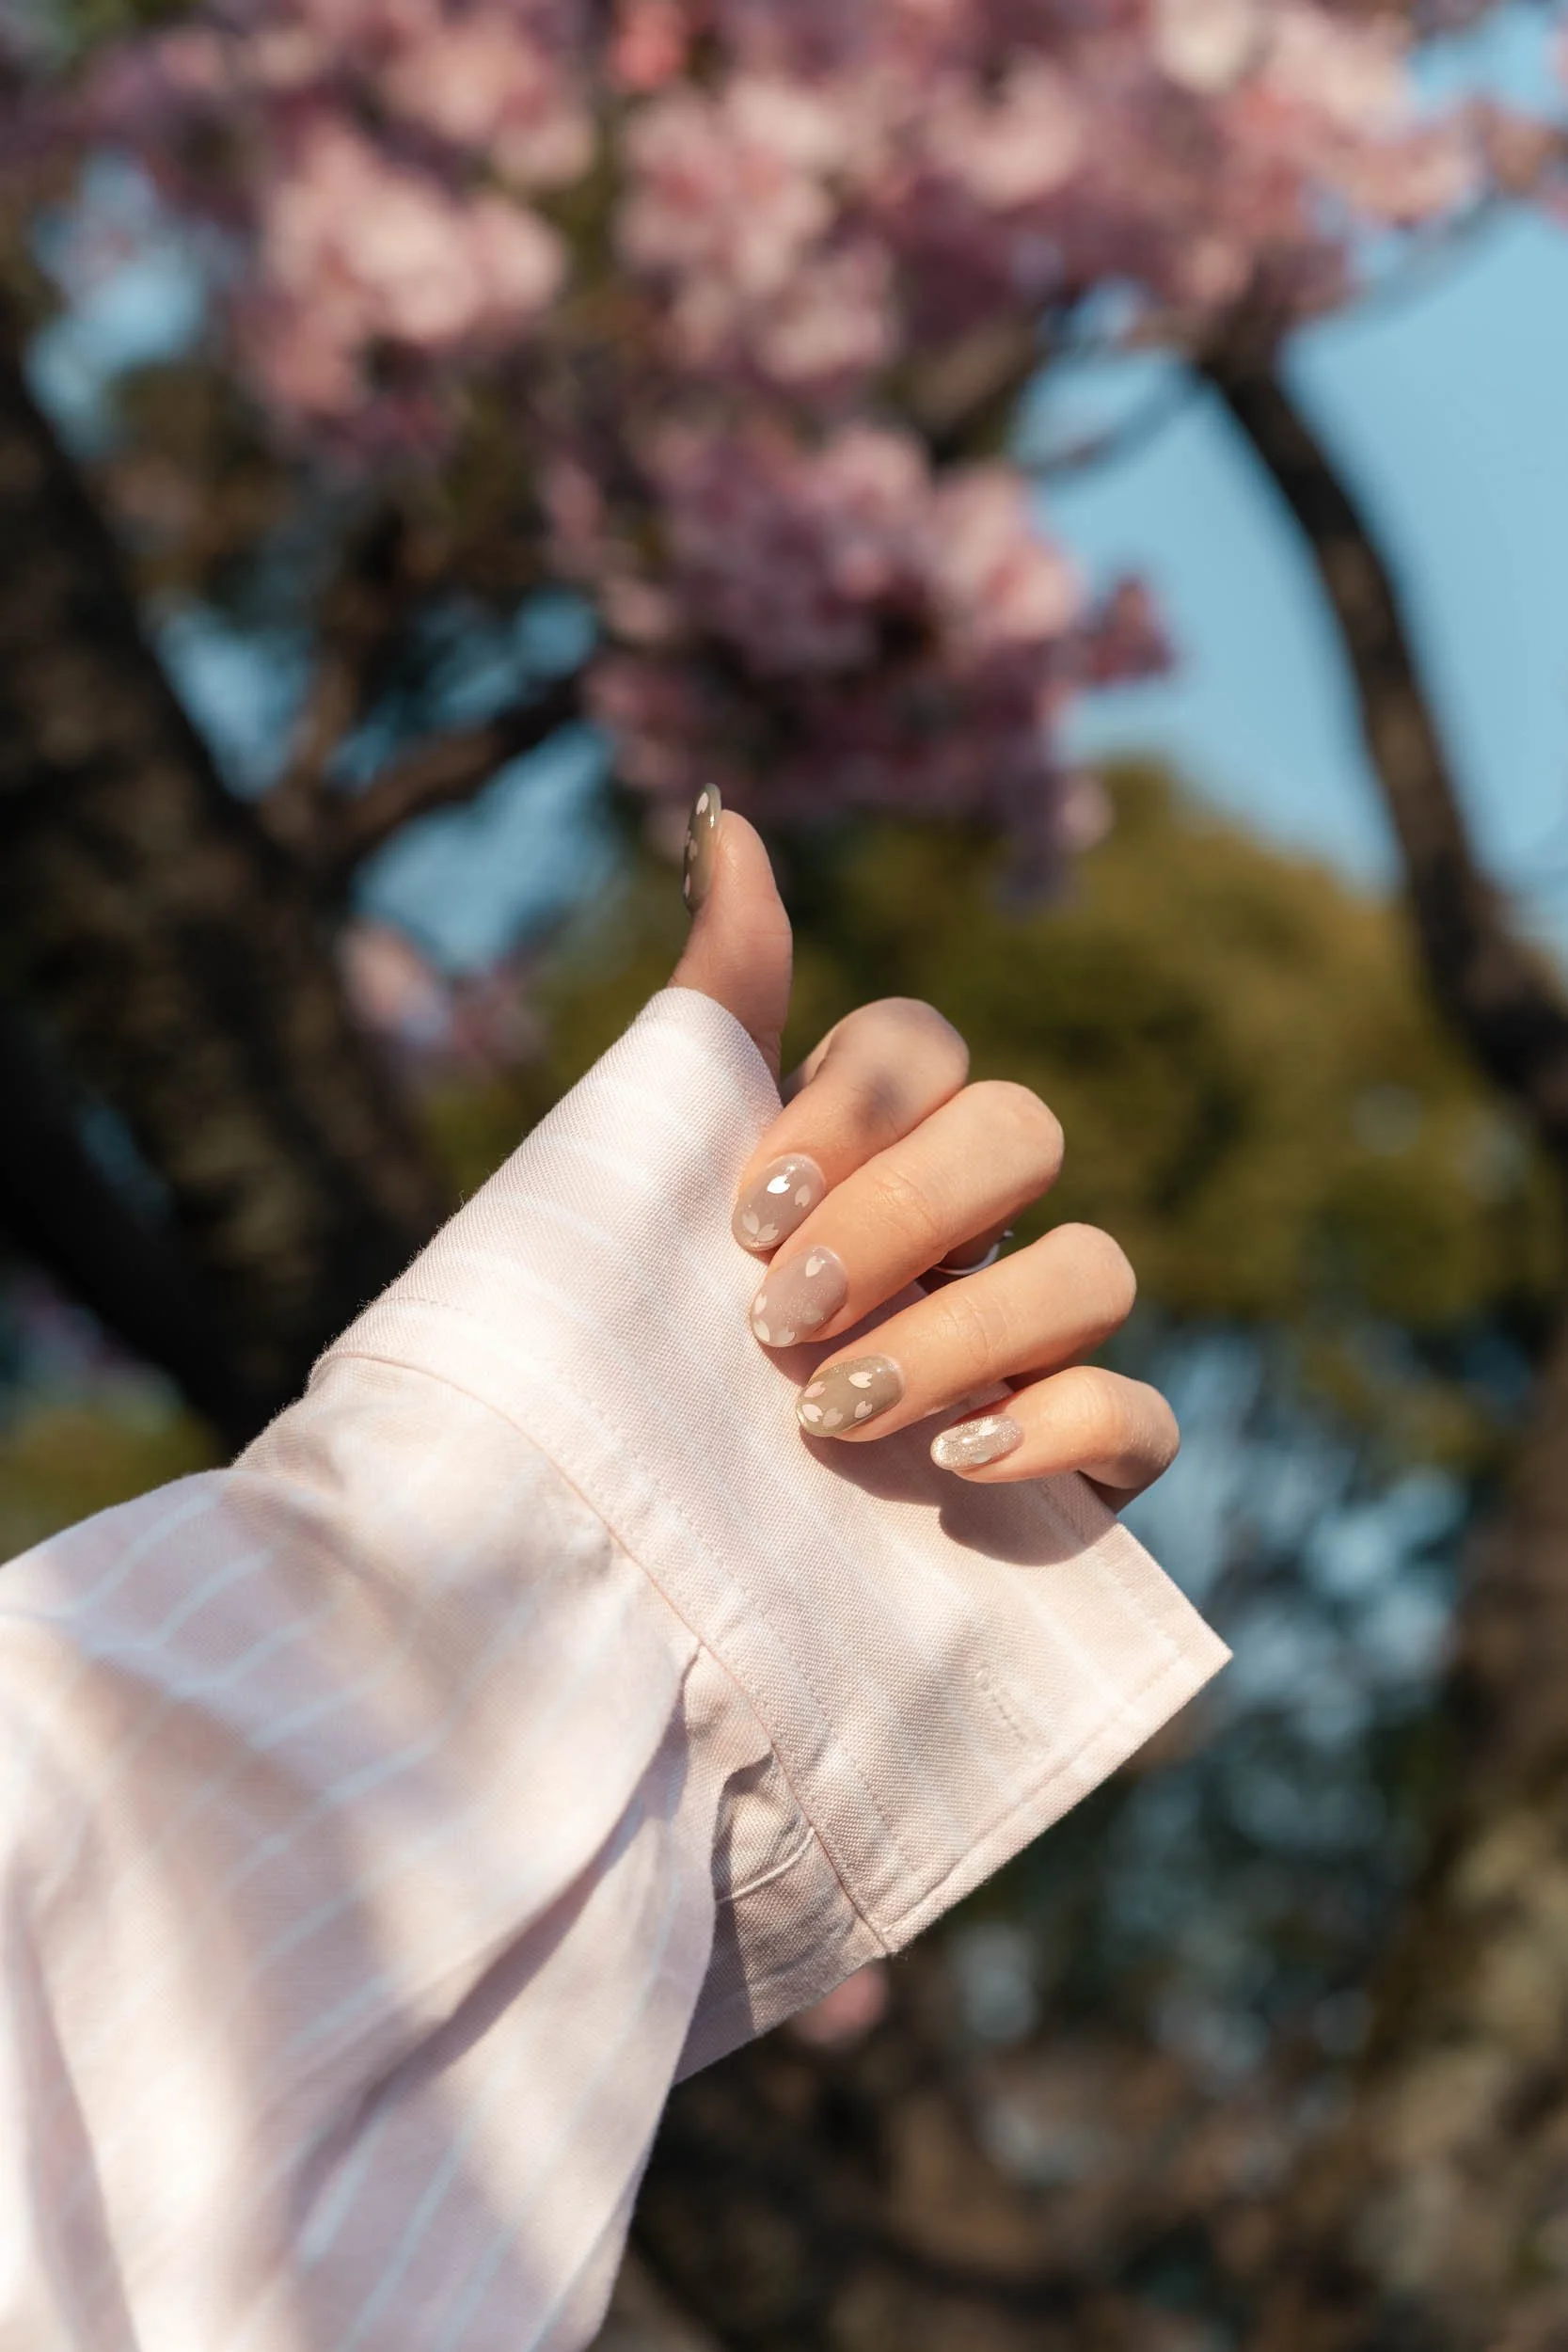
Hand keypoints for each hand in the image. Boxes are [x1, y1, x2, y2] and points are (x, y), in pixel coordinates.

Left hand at [671, 789, 1178, 1505]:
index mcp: (864, 1153)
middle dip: (909, 1211)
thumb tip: (723, 815)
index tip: (743, 1210)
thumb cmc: (633, 1368)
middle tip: (779, 1311)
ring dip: (965, 1328)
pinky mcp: (1076, 1467)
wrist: (624, 1575)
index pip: (923, 1043)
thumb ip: (712, 1008)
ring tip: (830, 1411)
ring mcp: (1030, 1347)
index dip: (853, 1104)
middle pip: (1022, 1130)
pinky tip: (956, 1460)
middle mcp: (963, 1233)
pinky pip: (1146, 1416)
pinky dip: (1064, 1426)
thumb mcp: (646, 1180)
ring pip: (1097, 1267)